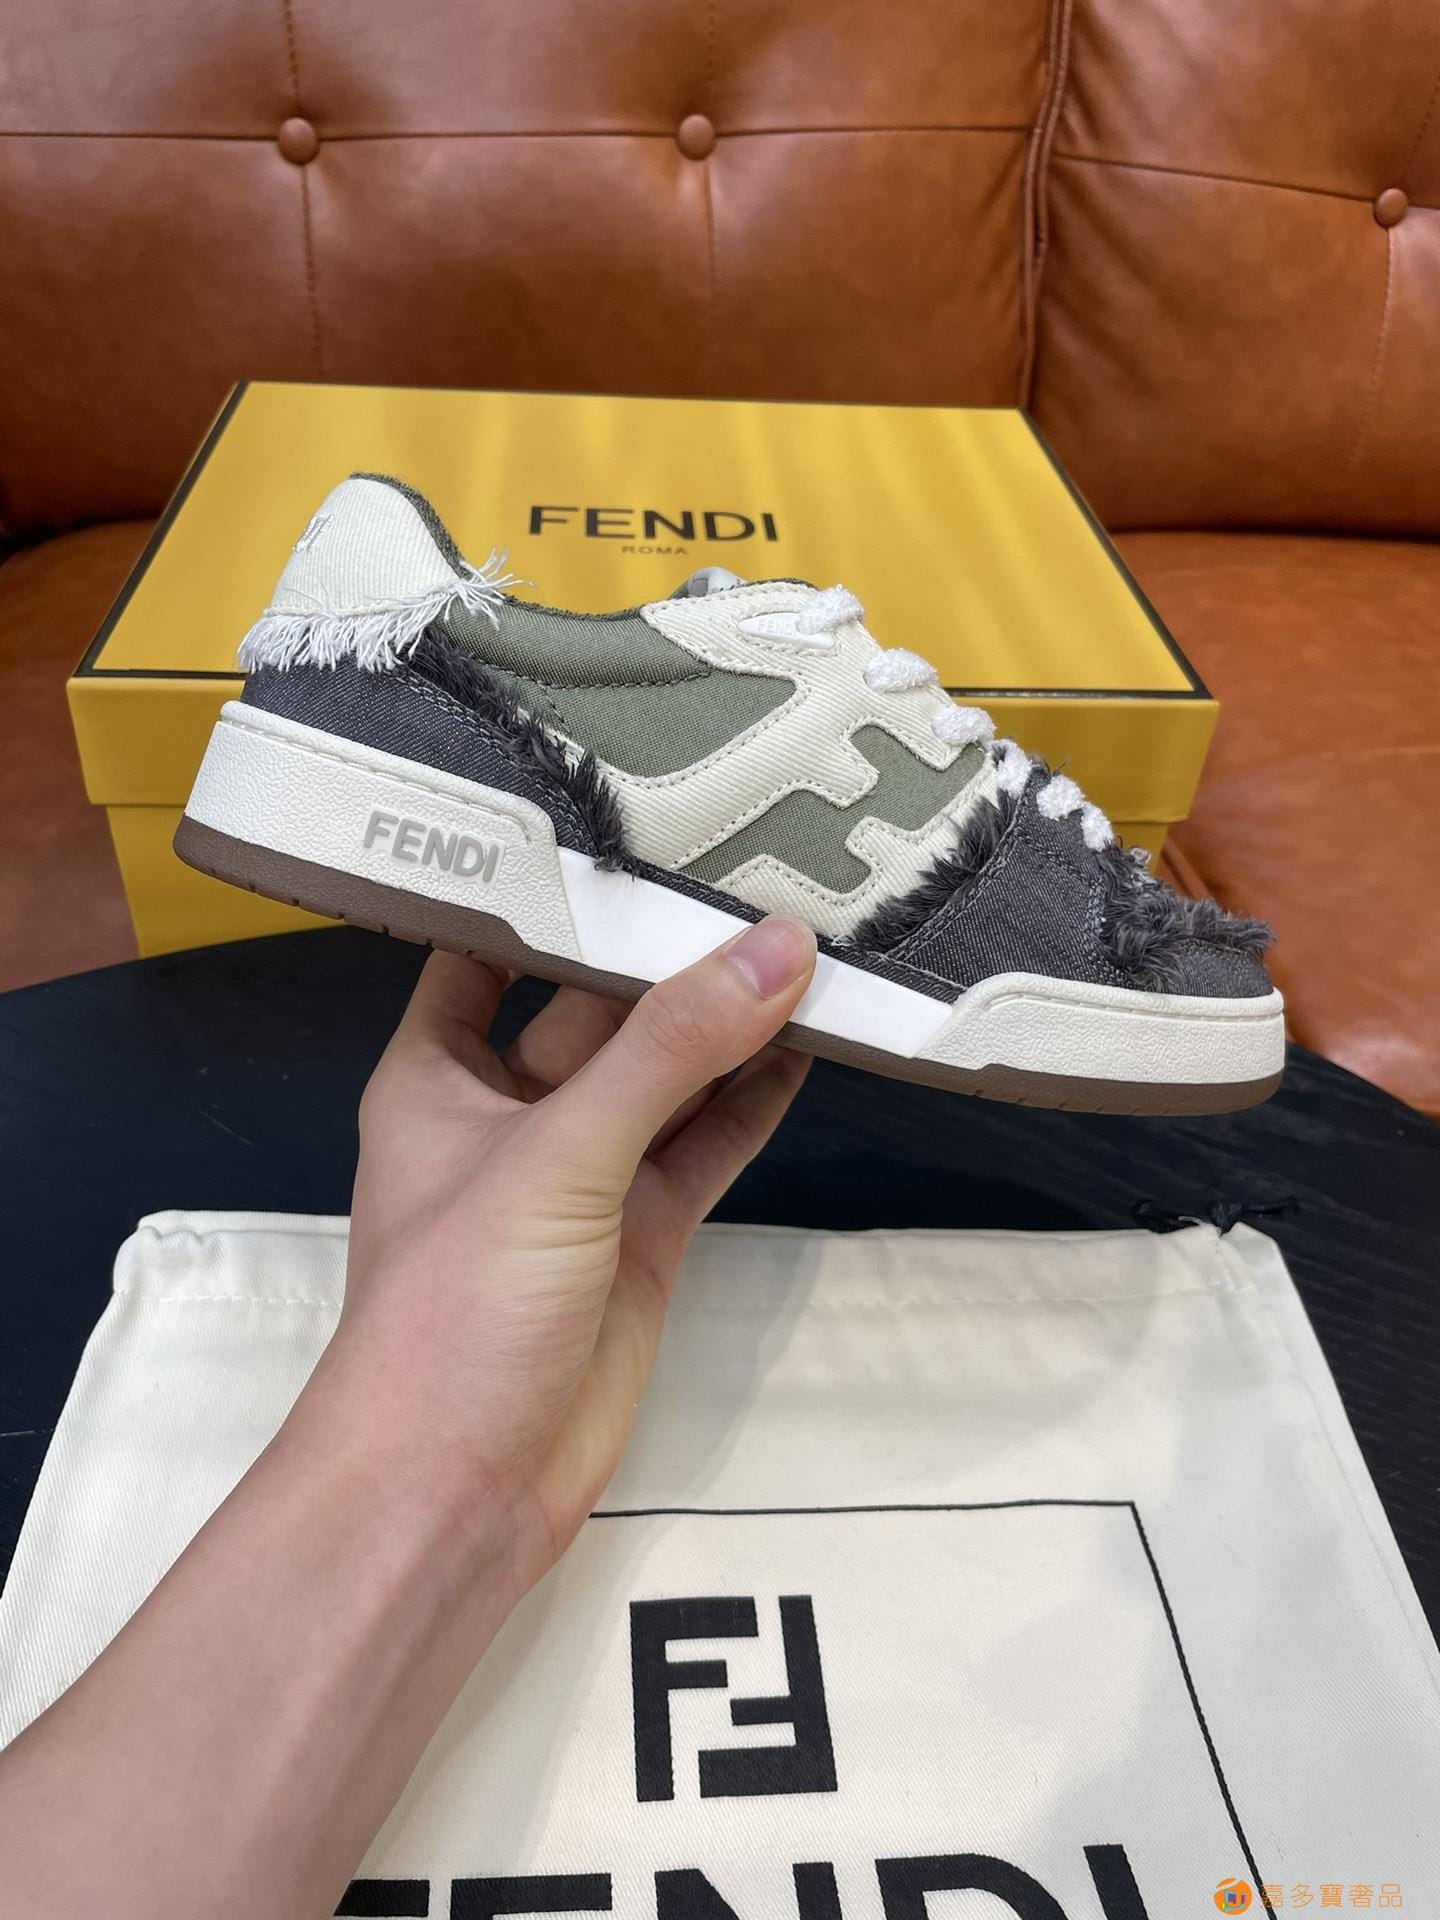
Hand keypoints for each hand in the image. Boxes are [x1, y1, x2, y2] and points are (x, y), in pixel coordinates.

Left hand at [330, 915, 816, 1596]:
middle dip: (671, 951)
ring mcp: (585, 1176)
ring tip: (815, 938)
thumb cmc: (458, 1302)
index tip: (632, 817)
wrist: (459, 1489)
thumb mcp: (558, 1153)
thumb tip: (779, 945)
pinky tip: (815, 1040)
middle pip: (598, 1006)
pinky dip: (756, 1098)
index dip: (548, 888)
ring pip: (667, 1075)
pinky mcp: (645, 1233)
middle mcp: (509, 1111)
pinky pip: (707, 1143)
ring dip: (729, 1022)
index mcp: (437, 1072)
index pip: (486, 948)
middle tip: (766, 867)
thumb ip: (670, 1050)